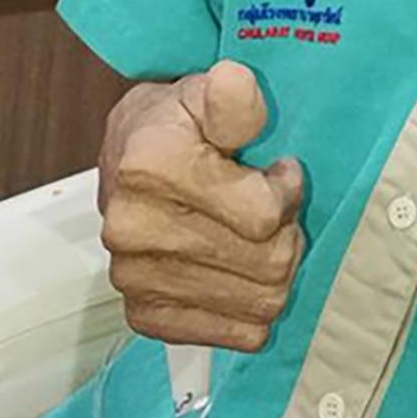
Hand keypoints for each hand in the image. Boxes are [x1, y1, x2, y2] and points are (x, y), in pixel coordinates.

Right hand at [99, 60, 305, 352]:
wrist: (127, 156)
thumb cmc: (176, 123)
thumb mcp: (205, 90)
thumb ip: (232, 95)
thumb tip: (237, 82)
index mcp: (151, 166)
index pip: (264, 215)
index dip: (287, 191)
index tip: (279, 172)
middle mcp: (134, 228)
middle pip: (268, 264)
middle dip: (288, 233)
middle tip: (273, 208)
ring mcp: (136, 278)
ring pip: (259, 303)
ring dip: (274, 271)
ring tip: (257, 236)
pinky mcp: (145, 314)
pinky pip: (233, 334)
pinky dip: (250, 307)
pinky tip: (241, 270)